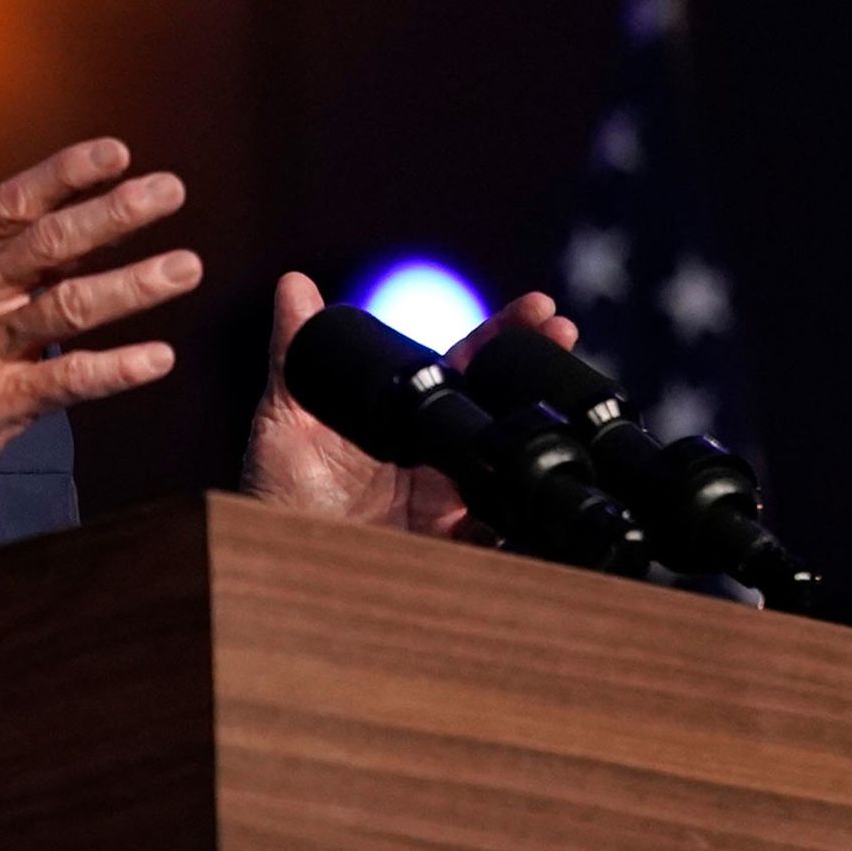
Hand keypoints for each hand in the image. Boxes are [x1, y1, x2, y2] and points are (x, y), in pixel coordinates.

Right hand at [0, 138, 199, 531]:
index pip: (11, 205)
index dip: (66, 175)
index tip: (117, 154)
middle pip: (50, 242)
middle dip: (116, 213)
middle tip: (172, 191)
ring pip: (68, 306)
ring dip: (133, 285)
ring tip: (186, 267)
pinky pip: (65, 382)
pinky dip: (115, 369)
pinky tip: (160, 358)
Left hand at [241, 271, 579, 536]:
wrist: (278, 566)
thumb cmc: (279, 495)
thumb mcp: (286, 421)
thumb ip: (295, 354)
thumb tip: (294, 284)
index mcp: (408, 417)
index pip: (465, 365)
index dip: (502, 333)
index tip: (539, 306)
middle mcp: (440, 454)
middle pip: (503, 404)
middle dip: (541, 366)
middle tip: (565, 332)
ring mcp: (456, 501)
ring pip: (515, 461)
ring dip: (547, 432)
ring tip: (573, 401)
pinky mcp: (461, 549)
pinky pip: (510, 534)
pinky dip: (532, 516)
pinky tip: (550, 489)